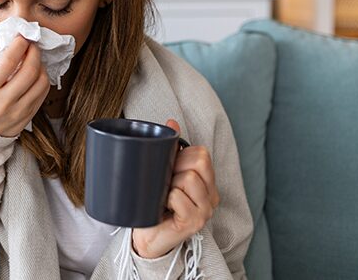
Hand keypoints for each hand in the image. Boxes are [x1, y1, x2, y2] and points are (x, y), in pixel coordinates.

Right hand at [0, 35, 50, 137]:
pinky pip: (43, 93)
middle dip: (34, 52)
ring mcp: (18, 111)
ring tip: (33, 59)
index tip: (22, 36)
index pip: (8, 62)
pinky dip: (43, 78)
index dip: (18, 45)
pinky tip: (36, 73)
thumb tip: (10, 37)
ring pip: (41, 82)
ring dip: (41, 65)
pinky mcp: (29, 116)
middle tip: (31, 44)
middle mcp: (2, 102)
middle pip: (29, 71)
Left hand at [131, 119, 220, 258]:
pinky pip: (178, 197)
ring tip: (163, 198)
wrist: (146, 236)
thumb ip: (171, 150)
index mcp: (207, 183)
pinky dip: (166, 199)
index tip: (168, 169)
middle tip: (164, 184)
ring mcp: (205, 210)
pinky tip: (163, 209)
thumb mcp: (164, 174)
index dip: (179, 156)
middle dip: (175, 168)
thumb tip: (172, 121)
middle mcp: (211, 196)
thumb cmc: (155, 204)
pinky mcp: (194, 222)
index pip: (201, 153)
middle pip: (197, 162)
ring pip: (188, 178)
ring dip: (169, 185)